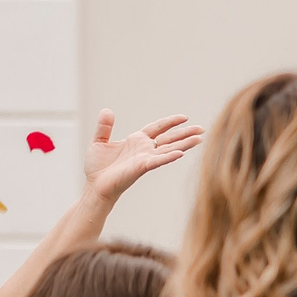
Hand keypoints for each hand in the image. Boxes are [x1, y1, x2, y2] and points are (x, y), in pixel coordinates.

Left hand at [82, 109, 203, 206]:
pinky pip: (157, 161)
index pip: (158, 128)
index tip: (184, 118)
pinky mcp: (141, 167)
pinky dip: (168, 157)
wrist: (95, 186)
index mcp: (136, 140)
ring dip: (184, 144)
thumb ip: (104, 127)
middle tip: (201, 129)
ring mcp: (144, 159)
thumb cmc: (98, 167)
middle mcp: (144, 149)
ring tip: (199, 139)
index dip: (170, 122)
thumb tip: (107, 110)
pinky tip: (180, 153)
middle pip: (169, 138)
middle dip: (185, 133)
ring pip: (168, 149)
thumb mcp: (99, 141)